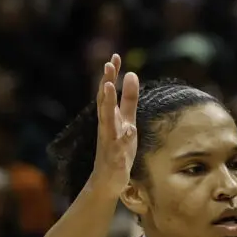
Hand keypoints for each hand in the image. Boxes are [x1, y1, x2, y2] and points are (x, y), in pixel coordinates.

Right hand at [90, 53, 139, 198]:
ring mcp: (108, 141)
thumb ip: (129, 100)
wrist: (108, 180)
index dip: (112, 75)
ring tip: (109, 86)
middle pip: (105, 101)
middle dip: (107, 82)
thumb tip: (132, 74)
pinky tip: (128, 130)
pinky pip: (117, 146)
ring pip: (107, 120)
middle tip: (108, 64)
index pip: (110, 93)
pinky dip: (121, 138)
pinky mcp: (114, 157)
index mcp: (111, 118)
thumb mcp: (128, 121)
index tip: (115, 57)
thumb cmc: (118, 149)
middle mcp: (107, 126)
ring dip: (107, 103)